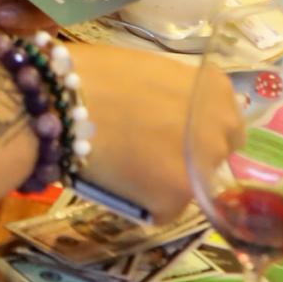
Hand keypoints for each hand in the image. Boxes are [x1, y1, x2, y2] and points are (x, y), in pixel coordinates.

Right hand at [74, 38, 238, 220]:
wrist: (57, 101)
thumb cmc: (92, 74)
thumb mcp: (148, 71)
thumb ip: (173, 96)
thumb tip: (170, 116)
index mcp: (214, 89)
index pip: (225, 122)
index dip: (197, 130)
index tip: (172, 134)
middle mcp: (219, 127)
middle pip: (214, 155)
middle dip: (188, 157)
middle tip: (150, 154)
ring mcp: (201, 165)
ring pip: (190, 185)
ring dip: (165, 181)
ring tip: (126, 168)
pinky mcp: (177, 198)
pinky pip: (164, 210)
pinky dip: (144, 203)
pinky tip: (117, 182)